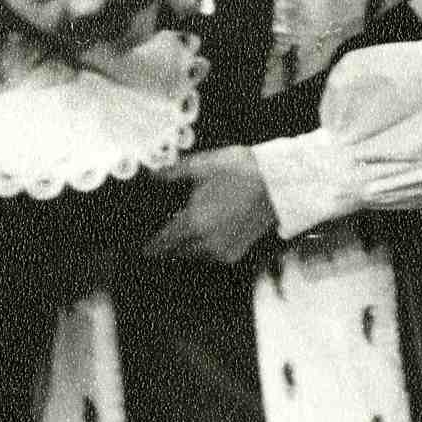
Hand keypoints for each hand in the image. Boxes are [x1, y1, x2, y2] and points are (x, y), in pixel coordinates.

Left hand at [141, 152, 280, 266]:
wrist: (278, 183)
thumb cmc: (239, 171)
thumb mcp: (202, 165)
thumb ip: (173, 172)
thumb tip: (153, 174)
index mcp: (194, 223)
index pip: (164, 242)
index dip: (152, 246)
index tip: (143, 249)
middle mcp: (206, 242)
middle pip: (178, 251)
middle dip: (167, 248)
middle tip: (157, 243)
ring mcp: (223, 249)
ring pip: (195, 255)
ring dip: (185, 249)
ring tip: (179, 239)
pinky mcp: (237, 251)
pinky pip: (212, 256)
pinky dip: (203, 250)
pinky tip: (202, 238)